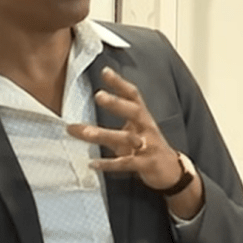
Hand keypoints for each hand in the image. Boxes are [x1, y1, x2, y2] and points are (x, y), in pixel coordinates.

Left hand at [67, 66, 182, 189]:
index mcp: (142, 115)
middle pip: (133, 111)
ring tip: (85, 132)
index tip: (105, 71)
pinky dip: (109, 164)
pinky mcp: (146, 164)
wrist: (171, 170)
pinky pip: (126, 163)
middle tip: (98, 95)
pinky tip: (93, 163)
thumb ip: (106, 128)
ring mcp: (148, 146)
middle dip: (116, 103)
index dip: (120, 83)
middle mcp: (146, 127)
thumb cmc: (146, 145)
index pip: (132, 95)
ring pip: (126, 138)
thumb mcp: (131, 129)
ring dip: (105, 134)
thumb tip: (72, 125)